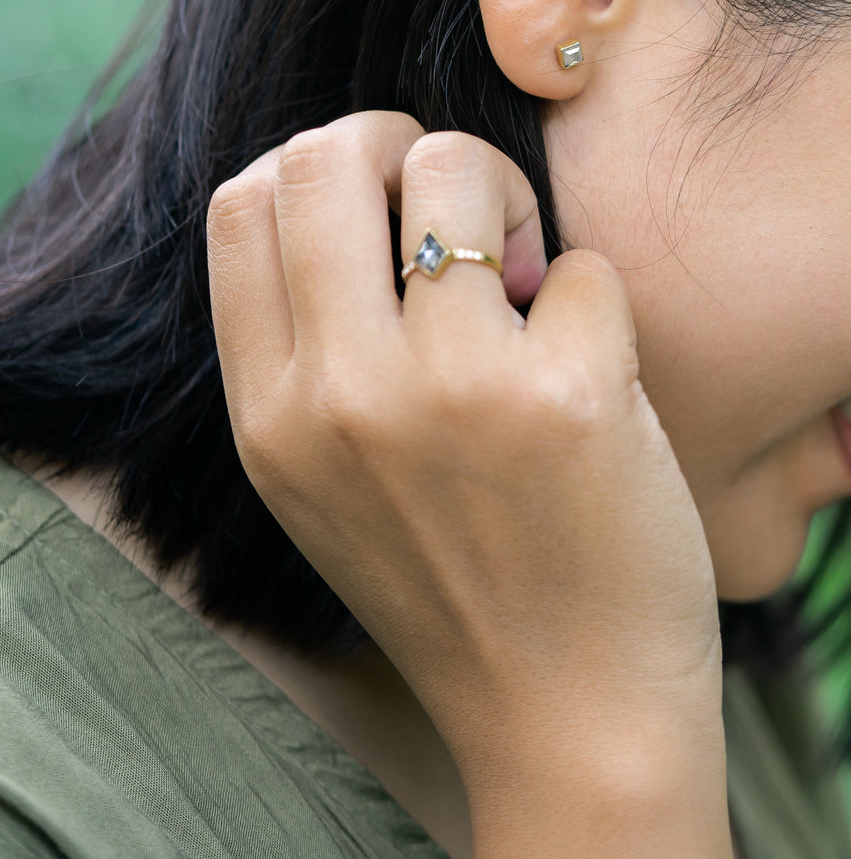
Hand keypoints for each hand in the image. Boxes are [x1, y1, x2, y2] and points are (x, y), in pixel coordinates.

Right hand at [207, 111, 731, 858]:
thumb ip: (315, 350)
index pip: (244, 203)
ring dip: (507, 198)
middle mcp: (341, 398)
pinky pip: (581, 262)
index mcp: (272, 416)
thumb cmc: (461, 580)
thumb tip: (362, 185)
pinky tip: (595, 368)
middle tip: (466, 208)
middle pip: (327, 154)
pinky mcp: (565, 396)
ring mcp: (450, 393)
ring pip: (456, 167)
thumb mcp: (329, 480)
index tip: (387, 203)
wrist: (570, 718)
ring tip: (532, 280)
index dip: (324, 168)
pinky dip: (592, 295)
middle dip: (406, 144)